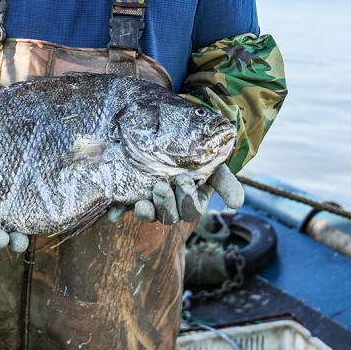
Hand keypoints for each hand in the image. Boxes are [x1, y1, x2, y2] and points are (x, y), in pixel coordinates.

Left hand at [108, 164, 244, 224]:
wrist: (180, 133)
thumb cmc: (200, 152)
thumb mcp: (215, 163)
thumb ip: (226, 182)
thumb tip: (237, 203)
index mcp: (192, 201)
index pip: (190, 210)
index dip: (187, 199)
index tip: (184, 180)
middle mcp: (171, 204)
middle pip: (168, 216)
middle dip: (165, 203)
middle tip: (160, 186)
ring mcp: (151, 199)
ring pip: (149, 213)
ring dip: (145, 211)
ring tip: (141, 202)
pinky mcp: (132, 192)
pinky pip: (124, 206)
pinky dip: (118, 211)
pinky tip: (113, 214)